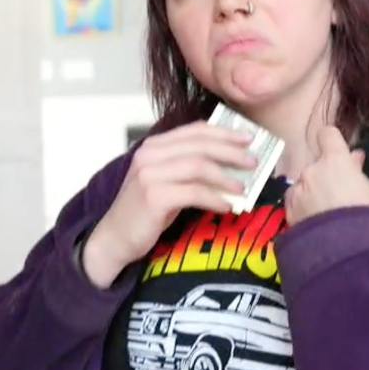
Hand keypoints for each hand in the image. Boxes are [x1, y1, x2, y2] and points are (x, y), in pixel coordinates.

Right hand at [82, 121, 256, 287]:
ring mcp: (149, 174)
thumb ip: (187, 166)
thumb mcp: (165, 181)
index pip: (194, 131)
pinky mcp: (154, 196)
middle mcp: (149, 155)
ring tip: (243, 188)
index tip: (248, 138)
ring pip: (199, 166)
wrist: (114, 238)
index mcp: (153, 146)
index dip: (224, 132)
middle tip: (254, 162)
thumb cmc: (145, 211)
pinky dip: (215, 198)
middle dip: (231, 152)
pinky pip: (194, 192)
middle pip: (200, 145)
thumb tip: (229, 162)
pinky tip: (227, 206)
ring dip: (226, 176)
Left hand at [284, 126, 368, 225]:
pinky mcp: (288, 206)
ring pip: (304, 183)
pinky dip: (301, 206)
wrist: (342, 245)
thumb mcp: (368, 188)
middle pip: (316, 165)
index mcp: (334, 159)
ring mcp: (297, 187)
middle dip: (323, 175)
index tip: (333, 148)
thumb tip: (354, 157)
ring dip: (311, 191)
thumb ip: (356, 169)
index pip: (327, 134)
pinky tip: (312, 219)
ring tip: (323, 212)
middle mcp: (311, 168)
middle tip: (335, 194)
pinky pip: (295, 199)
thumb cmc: (362, 212)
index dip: (330, 140)